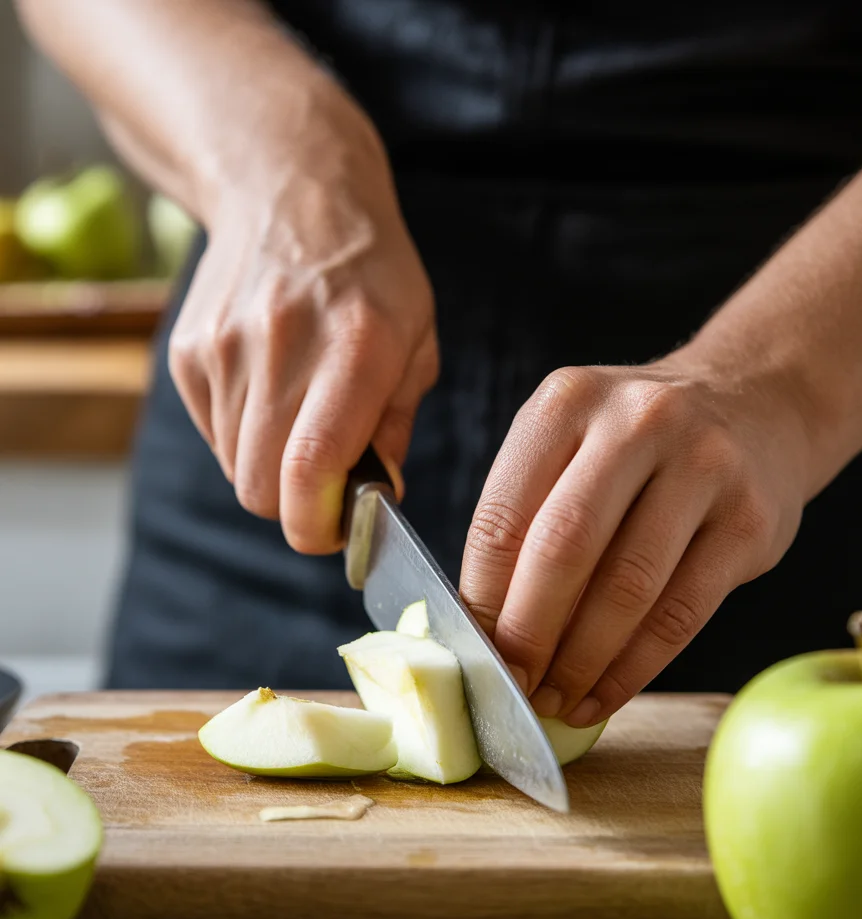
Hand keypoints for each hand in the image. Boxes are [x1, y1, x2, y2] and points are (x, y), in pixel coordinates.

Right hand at [168, 70, 436, 551]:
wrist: (289, 187)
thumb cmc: (371, 273)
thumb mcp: (417, 339)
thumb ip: (397, 425)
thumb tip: (378, 499)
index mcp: (357, 346)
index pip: (311, 469)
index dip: (316, 524)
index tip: (334, 532)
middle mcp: (282, 345)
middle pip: (260, 488)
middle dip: (292, 507)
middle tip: (322, 486)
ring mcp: (225, 346)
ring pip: (235, 467)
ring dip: (269, 466)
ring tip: (300, 415)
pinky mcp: (188, 350)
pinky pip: (213, 434)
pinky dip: (242, 435)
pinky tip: (269, 388)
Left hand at [460, 356, 813, 724]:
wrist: (758, 403)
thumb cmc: (638, 444)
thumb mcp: (571, 442)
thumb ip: (526, 515)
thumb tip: (482, 627)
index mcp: (567, 402)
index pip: (504, 515)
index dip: (482, 596)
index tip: (475, 651)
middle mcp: (637, 422)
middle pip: (564, 548)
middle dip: (529, 633)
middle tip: (513, 683)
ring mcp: (703, 467)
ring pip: (627, 588)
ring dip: (582, 661)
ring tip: (556, 699)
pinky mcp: (749, 520)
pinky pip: (681, 613)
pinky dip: (635, 669)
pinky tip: (605, 695)